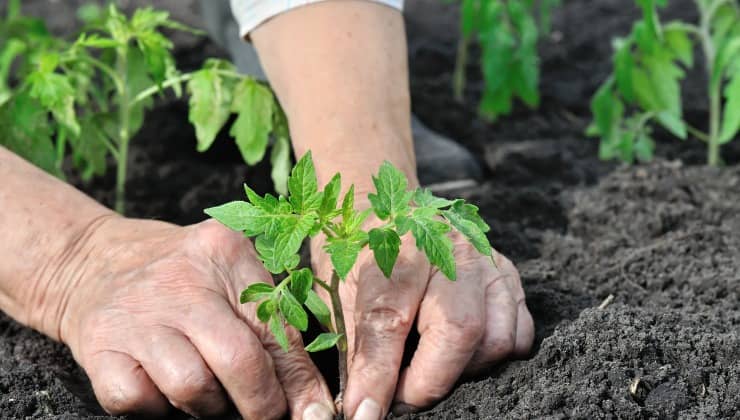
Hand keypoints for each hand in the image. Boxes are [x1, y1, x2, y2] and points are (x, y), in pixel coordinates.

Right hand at [55, 218, 334, 418]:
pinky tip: (161, 386)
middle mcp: (181, 281)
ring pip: (192, 387)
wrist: (90, 261)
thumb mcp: (229, 278)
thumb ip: (271, 328)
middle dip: (260, 403)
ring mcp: (136, 315)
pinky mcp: (99, 346)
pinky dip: (156, 407)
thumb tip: (310, 401)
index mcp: (225, 254)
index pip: (276, 328)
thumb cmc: (179, 276)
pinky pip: (138, 400)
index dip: (298, 381)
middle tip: (264, 412)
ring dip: (207, 406)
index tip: (312, 412)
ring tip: (207, 390)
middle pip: (238, 359)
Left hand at [311, 224, 534, 418]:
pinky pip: (518, 333)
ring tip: (429, 370)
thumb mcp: (341, 292)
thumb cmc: (360, 252)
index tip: (365, 414)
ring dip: (462, 372)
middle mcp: (449, 247)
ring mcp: (486, 260)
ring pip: (495, 338)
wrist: (389, 209)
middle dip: (429, 381)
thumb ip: (356, 347)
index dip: (377, 377)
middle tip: (400, 398)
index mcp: (396, 246)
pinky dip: (492, 357)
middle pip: (459, 330)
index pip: (389, 320)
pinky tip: (461, 355)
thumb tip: (362, 407)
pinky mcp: (509, 274)